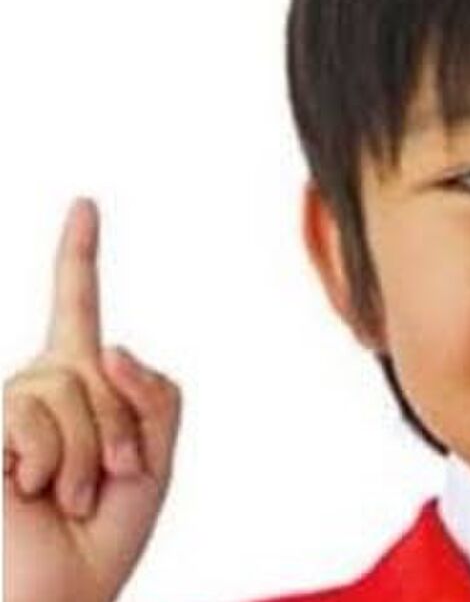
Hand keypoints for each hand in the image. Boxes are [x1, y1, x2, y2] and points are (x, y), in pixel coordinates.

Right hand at [4, 198, 181, 601]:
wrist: (65, 585)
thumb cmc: (108, 526)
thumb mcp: (157, 455)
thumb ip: (154, 393)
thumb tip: (110, 346)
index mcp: (83, 382)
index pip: (77, 306)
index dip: (78, 255)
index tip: (86, 205)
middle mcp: (39, 384)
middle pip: (98, 363)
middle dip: (121, 428)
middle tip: (113, 477)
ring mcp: (6, 406)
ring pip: (68, 389)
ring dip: (89, 453)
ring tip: (74, 492)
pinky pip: (31, 418)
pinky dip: (53, 463)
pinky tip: (36, 492)